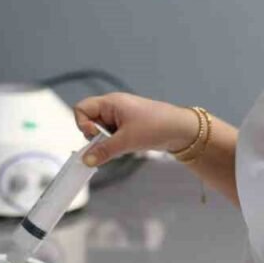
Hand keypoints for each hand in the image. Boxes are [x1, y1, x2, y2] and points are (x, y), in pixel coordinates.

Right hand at [73, 92, 199, 167]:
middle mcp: (113, 107)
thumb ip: (104, 150)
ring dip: (107, 142)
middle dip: (96, 136)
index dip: (83, 124)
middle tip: (112, 142)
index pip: (81, 109)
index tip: (96, 135)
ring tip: (123, 144)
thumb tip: (86, 160)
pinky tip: (128, 146)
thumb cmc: (157, 126)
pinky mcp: (128, 127)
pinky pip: (112, 136)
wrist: (182, 130)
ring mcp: (120, 117)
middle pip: (89, 121)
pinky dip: (115, 144)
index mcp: (110, 102)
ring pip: (100, 131)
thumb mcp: (127, 141)